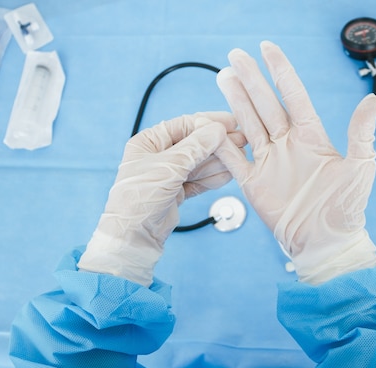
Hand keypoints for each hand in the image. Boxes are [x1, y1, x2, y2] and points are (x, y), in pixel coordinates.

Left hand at [78, 112, 246, 286]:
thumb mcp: (169, 167)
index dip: (209, 123)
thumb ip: (195, 148)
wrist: (133, 237)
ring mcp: (168, 175)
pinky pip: (199, 180)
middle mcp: (158, 156)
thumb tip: (218, 130)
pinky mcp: (176, 192)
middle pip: (194, 143)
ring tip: (238, 158)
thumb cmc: (139, 199)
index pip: (184, 125)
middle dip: (217, 144)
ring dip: (218, 161)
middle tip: (241, 142)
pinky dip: (213, 178)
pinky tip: (228, 174)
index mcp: (148, 142)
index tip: (232, 123)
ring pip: (199, 163)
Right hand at [215, 41, 375, 284]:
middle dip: (251, 80)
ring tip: (223, 77)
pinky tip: (211, 124)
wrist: (325, 243)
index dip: (281, 72)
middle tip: (235, 56)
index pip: (293, 96)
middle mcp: (287, 144)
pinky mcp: (254, 183)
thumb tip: (371, 98)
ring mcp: (268, 162)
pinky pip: (234, 159)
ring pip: (248, 124)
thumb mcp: (360, 168)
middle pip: (265, 105)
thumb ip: (361, 134)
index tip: (268, 48)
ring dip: (235, 102)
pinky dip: (221, 143)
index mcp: (311, 137)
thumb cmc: (346, 208)